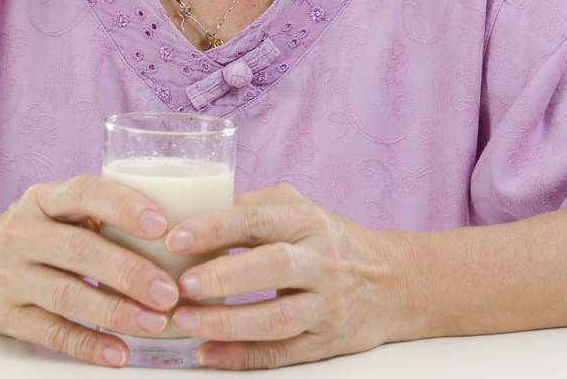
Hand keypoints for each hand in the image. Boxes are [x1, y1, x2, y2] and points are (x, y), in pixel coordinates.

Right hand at [0, 174, 182, 367]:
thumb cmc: (32, 235)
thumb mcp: (54, 211)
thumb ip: (99, 216)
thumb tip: (178, 234)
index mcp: (42, 199)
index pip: (83, 193)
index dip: (123, 206)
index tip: (162, 225)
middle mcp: (21, 234)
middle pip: (78, 250)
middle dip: (128, 271)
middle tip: (170, 291)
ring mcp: (9, 276)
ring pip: (66, 295)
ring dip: (115, 311)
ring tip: (155, 323)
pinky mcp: (4, 316)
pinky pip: (50, 333)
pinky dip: (87, 345)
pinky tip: (118, 353)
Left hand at [162, 183, 404, 369]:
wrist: (392, 283)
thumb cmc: (329, 240)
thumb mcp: (298, 210)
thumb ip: (250, 208)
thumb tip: (189, 213)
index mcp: (307, 221)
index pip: (258, 220)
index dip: (214, 228)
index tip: (174, 238)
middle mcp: (321, 261)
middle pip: (273, 267)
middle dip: (222, 276)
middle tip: (180, 285)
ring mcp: (326, 305)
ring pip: (277, 318)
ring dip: (227, 323)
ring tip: (185, 321)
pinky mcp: (325, 342)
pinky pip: (281, 353)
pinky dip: (241, 357)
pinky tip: (207, 354)